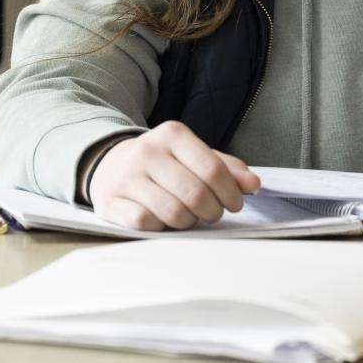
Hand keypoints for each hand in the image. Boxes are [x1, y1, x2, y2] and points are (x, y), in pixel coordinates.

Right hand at [87, 121, 261, 230]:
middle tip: (212, 213)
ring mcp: (126, 177)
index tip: (235, 204)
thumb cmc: (162, 163)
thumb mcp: (193, 155)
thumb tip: (253, 184)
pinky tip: (162, 219)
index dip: (231, 193)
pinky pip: (146, 223)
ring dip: (188, 222)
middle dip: (212, 211)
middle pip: (196, 195)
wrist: (109, 164)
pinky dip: (161, 227)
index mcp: (172, 134)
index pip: (213, 170)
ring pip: (173, 213)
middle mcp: (147, 151)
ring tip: (188, 216)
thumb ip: (225, 168)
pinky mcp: (111, 201)